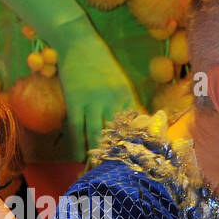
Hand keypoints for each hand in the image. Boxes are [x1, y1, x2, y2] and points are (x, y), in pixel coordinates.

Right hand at [56, 29, 142, 158]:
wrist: (79, 43)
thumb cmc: (104, 65)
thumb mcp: (123, 83)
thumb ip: (130, 104)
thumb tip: (142, 125)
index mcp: (127, 97)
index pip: (136, 126)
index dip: (139, 145)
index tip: (143, 162)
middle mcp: (112, 102)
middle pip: (117, 134)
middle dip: (119, 155)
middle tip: (121, 174)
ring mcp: (92, 102)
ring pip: (96, 134)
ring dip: (98, 154)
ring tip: (100, 171)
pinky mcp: (74, 102)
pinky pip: (76, 127)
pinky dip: (78, 143)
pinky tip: (80, 157)